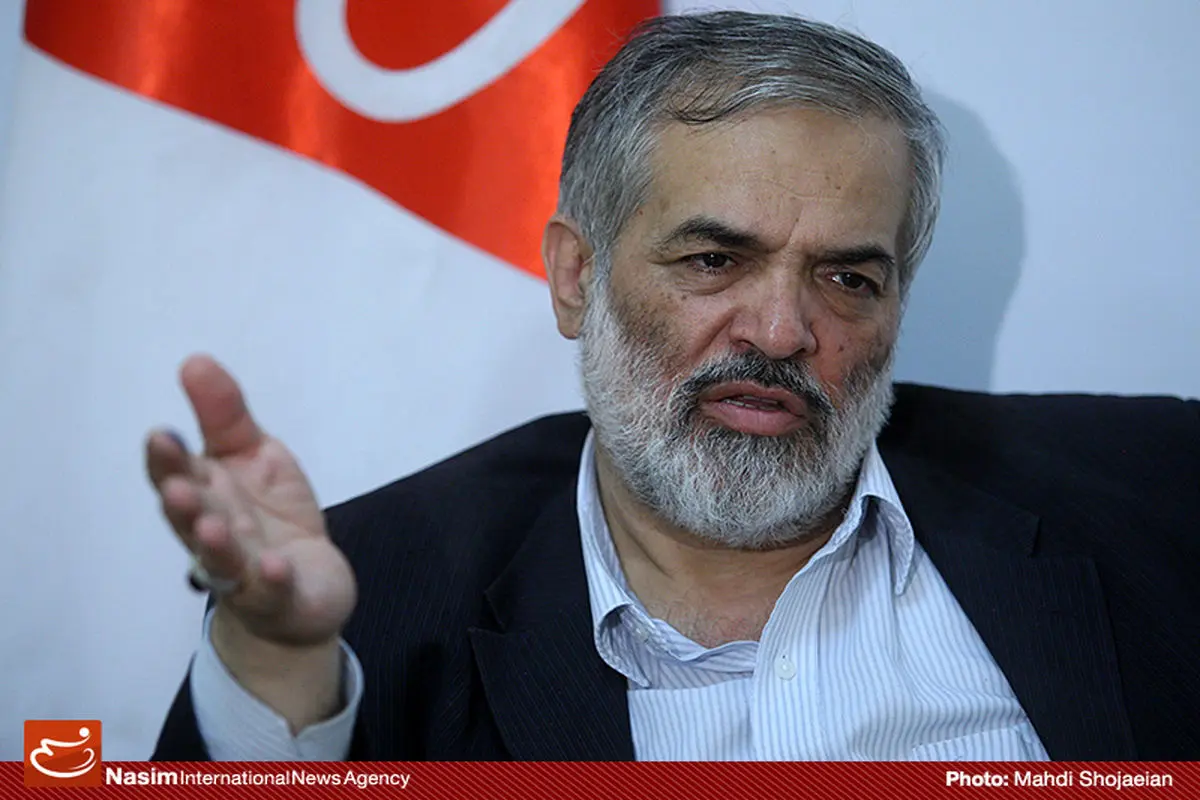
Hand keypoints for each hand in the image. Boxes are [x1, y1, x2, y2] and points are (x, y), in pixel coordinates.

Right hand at [146, 354, 356, 647]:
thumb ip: (226, 416)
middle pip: (190, 521)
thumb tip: (195, 360)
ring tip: (213, 527)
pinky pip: (272, 592)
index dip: (168, 460)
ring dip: (214, 545)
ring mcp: (243, 573)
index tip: (163, 435)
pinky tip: (275, 568)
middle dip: (182, 505)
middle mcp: (213, 536)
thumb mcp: (255, 456)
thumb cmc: (270, 518)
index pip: (177, 476)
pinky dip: (271, 582)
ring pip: (222, 561)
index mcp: (205, 496)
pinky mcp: (278, 600)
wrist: (304, 590)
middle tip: (177, 487)